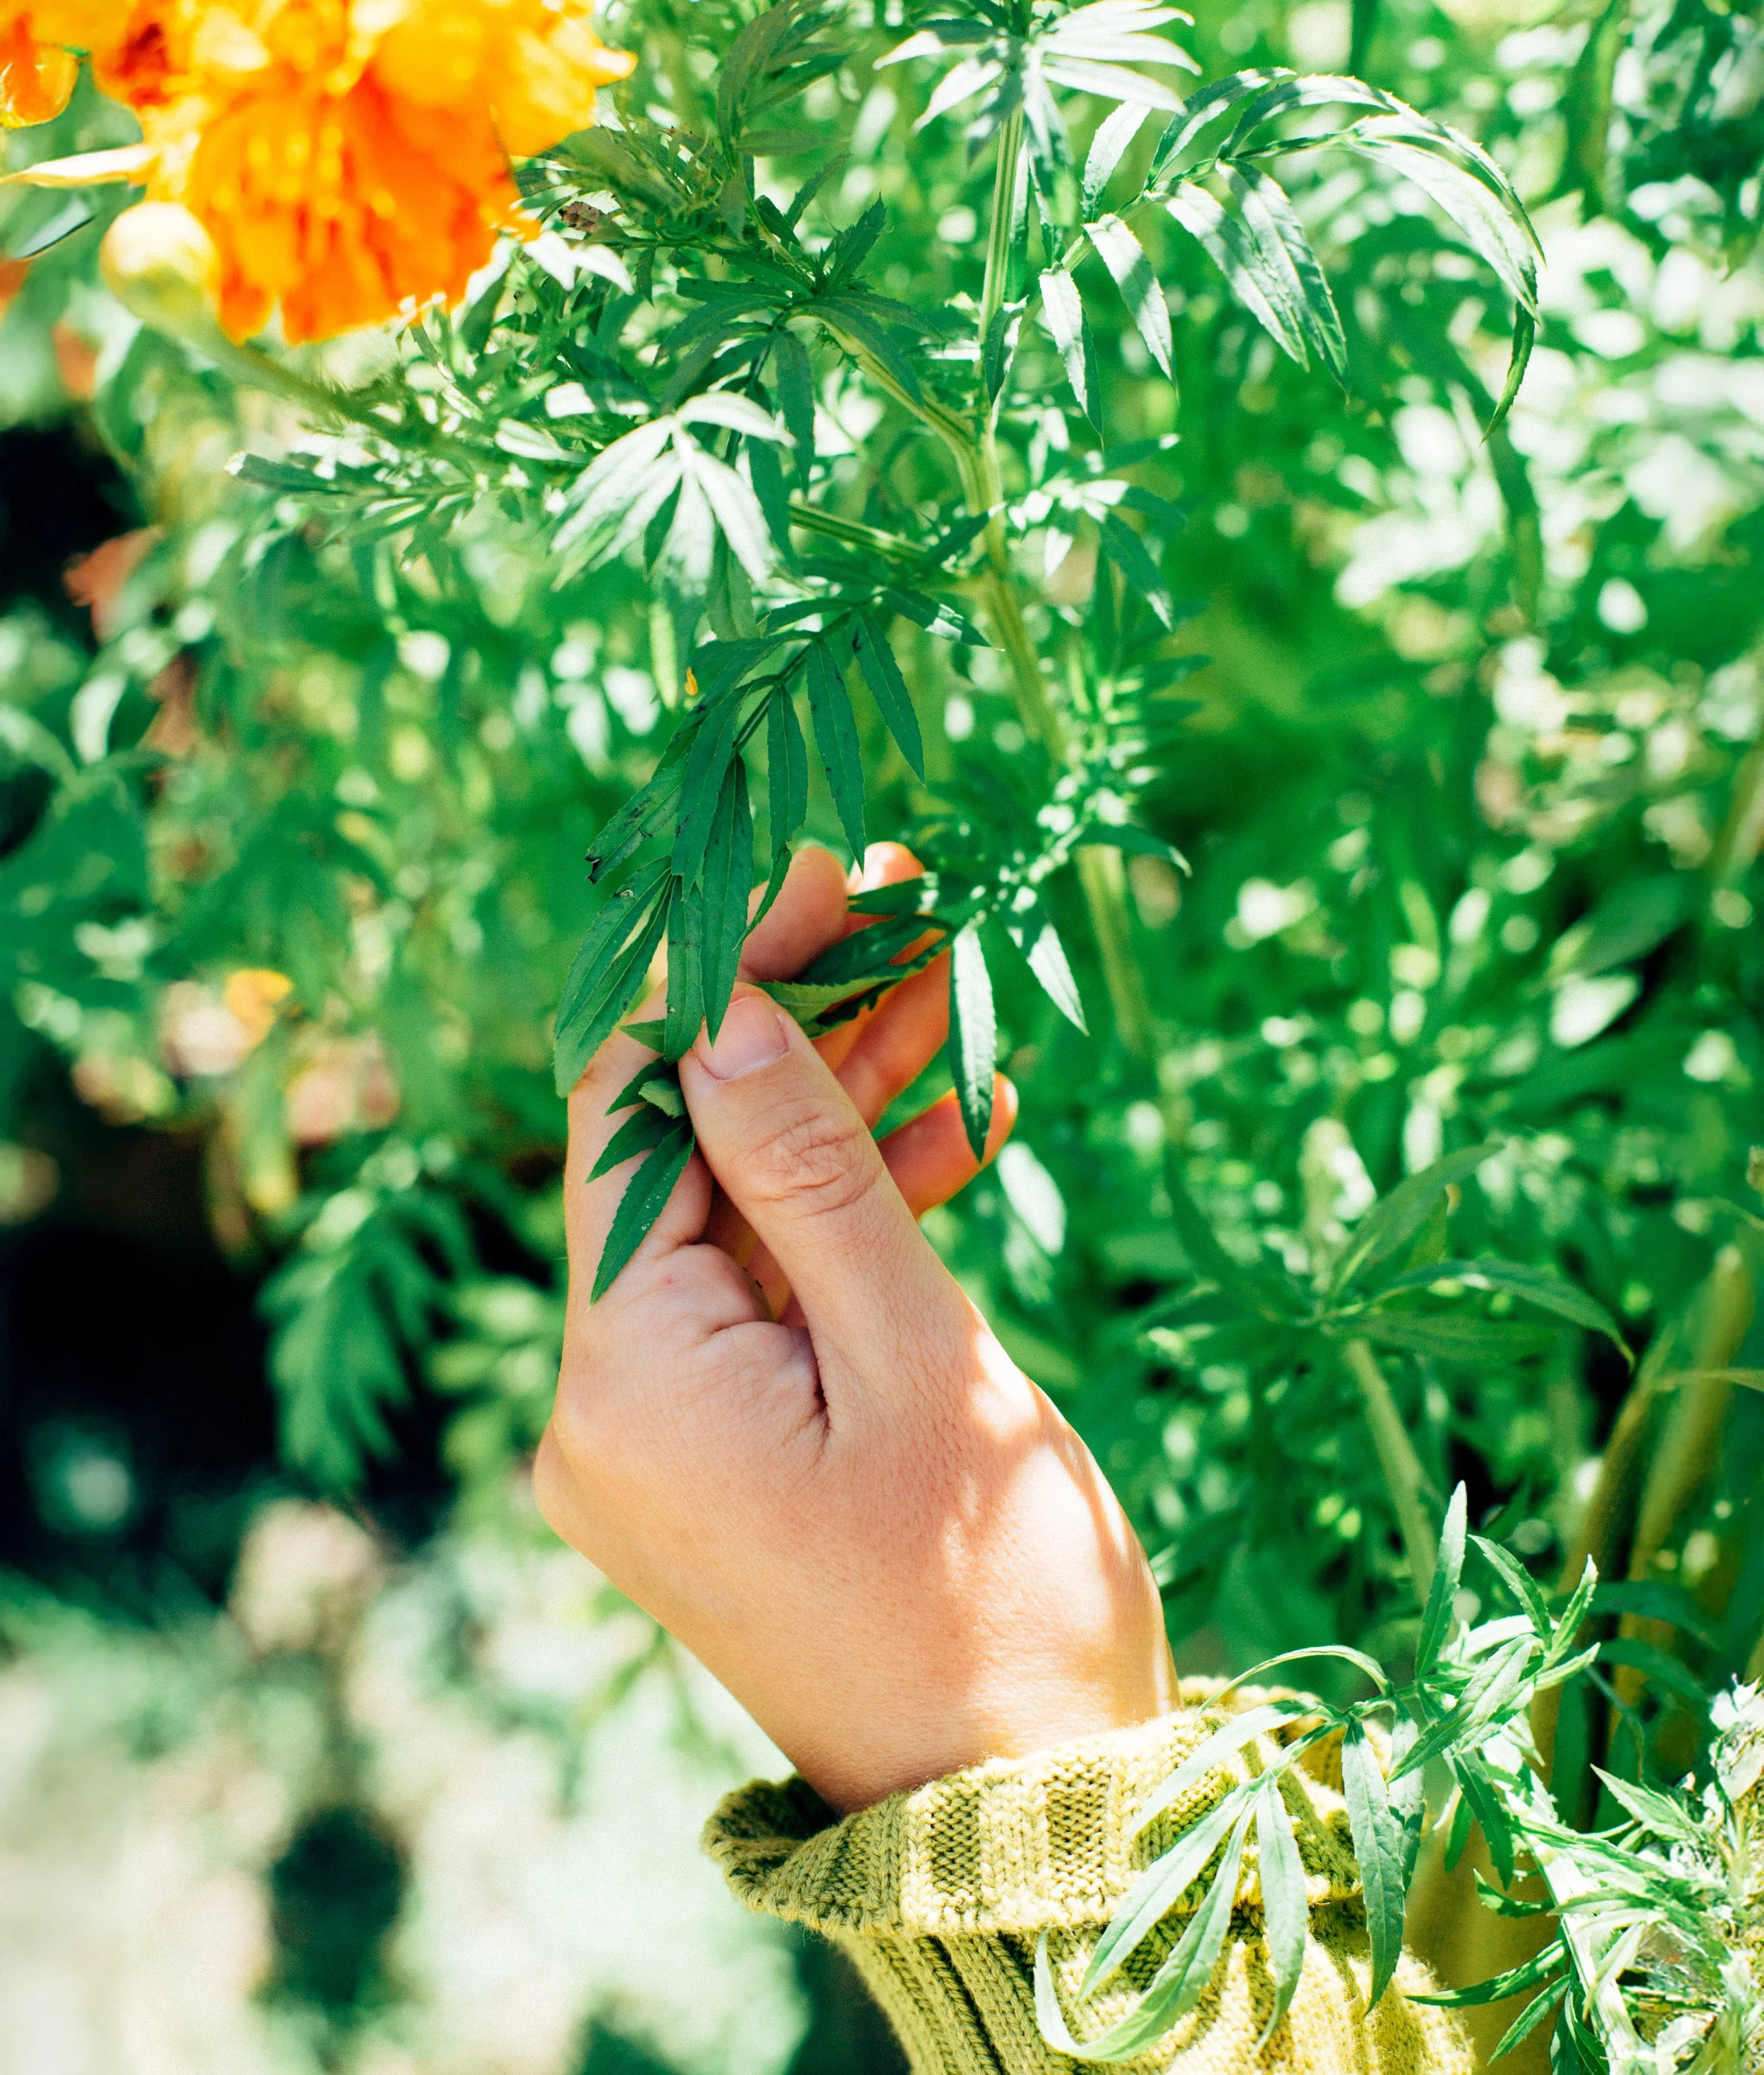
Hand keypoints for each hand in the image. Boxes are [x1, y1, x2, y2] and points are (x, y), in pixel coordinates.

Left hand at [535, 844, 1176, 1813]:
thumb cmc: (993, 1597)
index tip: (822, 882)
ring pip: (738, 1219)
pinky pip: (770, 1300)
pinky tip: (951, 1129)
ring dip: (838, 1109)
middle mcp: (608, 1403)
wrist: (1024, 1807)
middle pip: (686, 1156)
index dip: (720, 981)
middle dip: (798, 1028)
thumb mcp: (916, 1355)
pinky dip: (849, 1219)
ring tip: (950, 989)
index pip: (630, 1114)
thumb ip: (812, 1173)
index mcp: (629, 1378)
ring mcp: (662, 1434)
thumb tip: (727, 1006)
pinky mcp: (721, 1454)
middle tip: (912, 909)